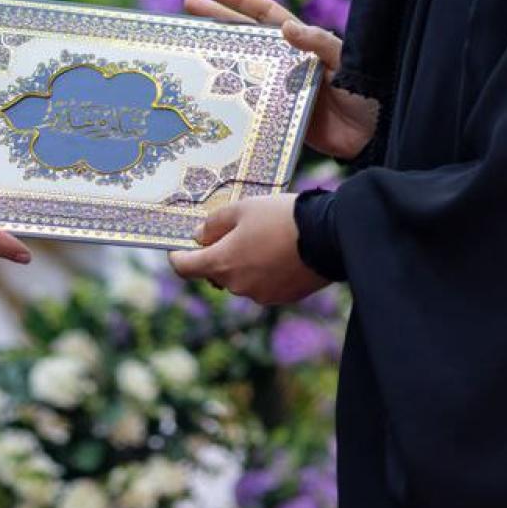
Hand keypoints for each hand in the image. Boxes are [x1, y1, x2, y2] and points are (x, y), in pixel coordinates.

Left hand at [168, 194, 324, 304]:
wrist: (328, 235)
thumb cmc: (281, 217)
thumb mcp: (242, 209)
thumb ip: (214, 224)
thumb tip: (199, 236)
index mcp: (221, 264)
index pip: (185, 268)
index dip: (178, 256)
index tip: (178, 247)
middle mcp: (237, 286)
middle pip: (215, 273)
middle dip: (217, 255)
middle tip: (229, 232)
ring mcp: (261, 295)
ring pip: (240, 279)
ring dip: (242, 264)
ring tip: (261, 239)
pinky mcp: (283, 298)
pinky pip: (263, 285)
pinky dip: (264, 272)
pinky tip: (279, 252)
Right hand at [184, 0, 378, 159]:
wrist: (375, 137)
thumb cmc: (367, 93)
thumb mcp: (348, 62)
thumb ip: (320, 43)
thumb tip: (286, 28)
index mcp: (302, 44)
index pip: (268, 15)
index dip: (242, 0)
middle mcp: (285, 62)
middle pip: (245, 35)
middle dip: (217, 18)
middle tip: (188, 4)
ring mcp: (279, 88)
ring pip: (240, 67)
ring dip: (215, 57)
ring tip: (187, 47)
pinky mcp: (277, 114)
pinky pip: (247, 103)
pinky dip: (226, 98)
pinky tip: (203, 95)